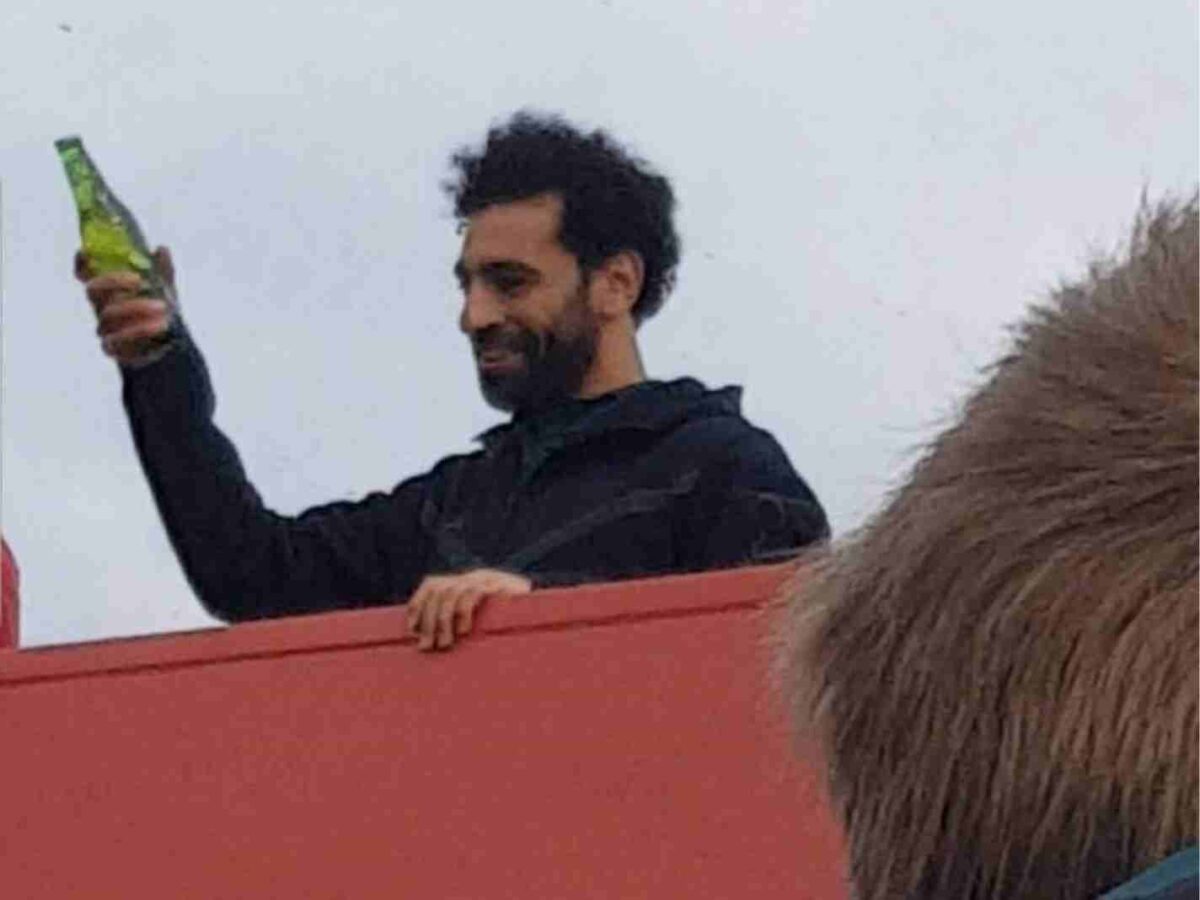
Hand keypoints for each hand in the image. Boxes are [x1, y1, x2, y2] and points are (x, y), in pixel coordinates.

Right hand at [75, 245, 176, 366]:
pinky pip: (117, 343)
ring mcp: (105, 329)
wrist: (168, 343)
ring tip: (163, 310)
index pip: (85, 275)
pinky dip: (139, 334)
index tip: (86, 253)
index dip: (81, 265)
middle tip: (139, 280)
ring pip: (107, 318)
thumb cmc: (159, 310)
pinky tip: (159, 329)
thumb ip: (162, 270)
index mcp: (109, 290)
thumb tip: (161, 249)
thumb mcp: (164, 289)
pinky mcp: (113, 350)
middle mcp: (101, 308)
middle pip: (93, 290)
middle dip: (114, 282)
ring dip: (135, 310)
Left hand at [406, 568, 532, 651]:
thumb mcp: (481, 619)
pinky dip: (463, 613)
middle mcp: (472, 576)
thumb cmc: (508, 620)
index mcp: (464, 581)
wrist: (543, 608)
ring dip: (442, 621)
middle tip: (427, 647)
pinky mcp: (498, 586)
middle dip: (429, 621)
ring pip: (451, 594)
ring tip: (444, 644)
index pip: (431, 585)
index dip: (418, 605)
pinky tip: (463, 631)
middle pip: (438, 591)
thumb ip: (458, 622)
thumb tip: (426, 639)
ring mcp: (485, 579)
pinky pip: (472, 595)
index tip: (412, 630)